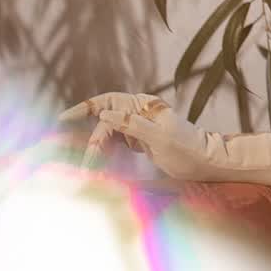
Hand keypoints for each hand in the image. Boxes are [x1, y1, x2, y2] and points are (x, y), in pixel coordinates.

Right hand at [59, 92, 224, 179]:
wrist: (205, 162)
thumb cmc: (187, 148)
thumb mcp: (160, 136)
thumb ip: (132, 124)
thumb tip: (105, 113)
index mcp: (143, 106)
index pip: (108, 102)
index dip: (85, 108)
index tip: (64, 118)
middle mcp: (138, 113)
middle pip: (105, 122)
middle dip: (93, 141)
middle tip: (88, 164)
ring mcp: (138, 127)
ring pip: (108, 134)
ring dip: (98, 149)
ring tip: (91, 168)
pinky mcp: (139, 141)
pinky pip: (116, 144)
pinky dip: (106, 153)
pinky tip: (100, 165)